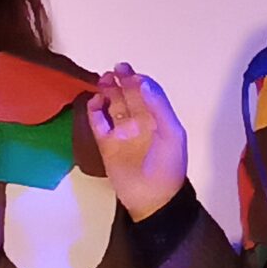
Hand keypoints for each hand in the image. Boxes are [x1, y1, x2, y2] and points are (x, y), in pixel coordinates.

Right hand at [86, 65, 190, 221]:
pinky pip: (98, 123)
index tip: (131, 74)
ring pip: (112, 105)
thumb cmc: (167, 165)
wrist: (153, 198)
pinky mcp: (106, 144)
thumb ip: (159, 107)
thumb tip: (143, 83)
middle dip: (122, 80)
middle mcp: (139, 122)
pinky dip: (95, 111)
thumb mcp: (171, 134)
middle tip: (115, 69)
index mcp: (157, 118)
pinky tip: (96, 101)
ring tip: (102, 79)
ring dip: (108, 91)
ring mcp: (122, 132)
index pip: (147, 93)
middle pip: (129, 95)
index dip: (139, 81)